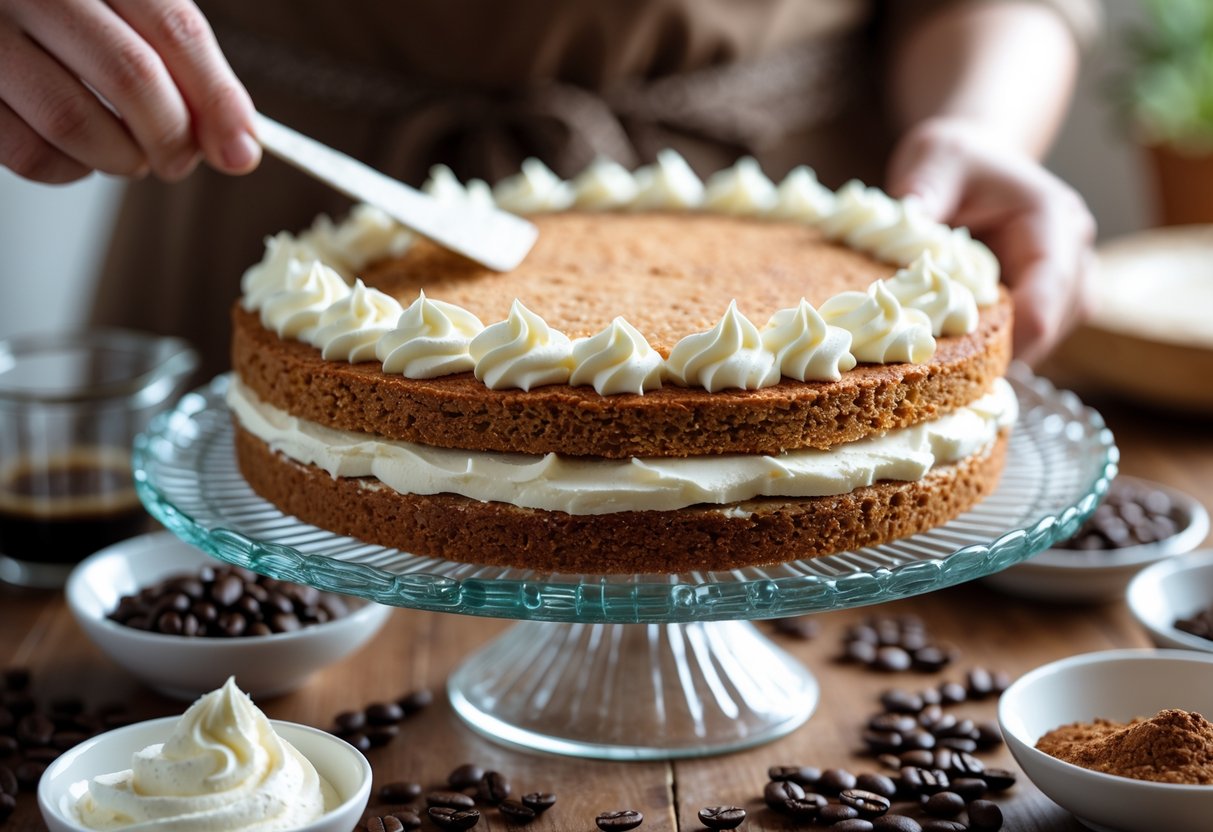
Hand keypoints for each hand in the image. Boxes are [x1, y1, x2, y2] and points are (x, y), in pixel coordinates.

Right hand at [0, 0, 258, 183]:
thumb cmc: (72, 12)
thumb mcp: (130, 10)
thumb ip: (183, 62)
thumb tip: (238, 145)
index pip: (176, 29)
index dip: (217, 98)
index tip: (241, 152)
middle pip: (131, 75)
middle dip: (173, 137)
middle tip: (178, 160)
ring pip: (74, 120)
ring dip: (122, 159)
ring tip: (130, 155)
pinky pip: (28, 152)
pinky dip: (71, 170)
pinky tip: (81, 156)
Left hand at [886, 117, 1095, 365]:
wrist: (971, 159)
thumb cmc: (954, 160)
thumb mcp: (933, 161)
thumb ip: (924, 192)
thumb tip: (907, 222)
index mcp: (1052, 218)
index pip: (1048, 291)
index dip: (1012, 334)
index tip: (962, 360)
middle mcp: (1073, 249)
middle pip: (1055, 323)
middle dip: (1004, 349)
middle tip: (948, 375)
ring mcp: (1068, 275)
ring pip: (1050, 335)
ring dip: (1005, 351)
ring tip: (952, 362)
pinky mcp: (1052, 295)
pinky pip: (1037, 335)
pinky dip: (1003, 346)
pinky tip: (964, 351)